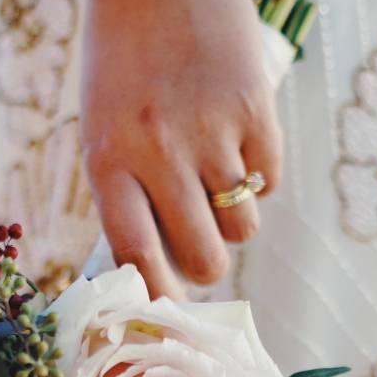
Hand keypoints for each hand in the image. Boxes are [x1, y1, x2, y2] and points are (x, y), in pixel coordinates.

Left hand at [80, 0, 282, 297]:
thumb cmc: (125, 64)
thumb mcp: (105, 130)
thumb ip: (132, 198)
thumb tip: (170, 275)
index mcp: (108, 160)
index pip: (139, 259)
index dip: (161, 298)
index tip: (173, 313)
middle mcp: (158, 150)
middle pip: (207, 259)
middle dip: (210, 262)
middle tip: (204, 240)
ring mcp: (211, 129)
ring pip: (244, 228)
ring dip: (235, 215)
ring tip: (215, 170)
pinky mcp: (256, 107)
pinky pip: (271, 181)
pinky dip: (259, 171)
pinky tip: (235, 133)